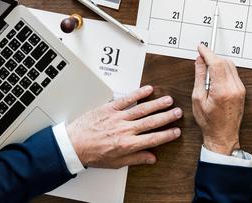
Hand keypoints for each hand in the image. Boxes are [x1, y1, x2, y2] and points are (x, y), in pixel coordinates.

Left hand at [66, 85, 181, 167]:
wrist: (73, 145)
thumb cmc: (92, 154)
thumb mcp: (115, 163)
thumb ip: (135, 159)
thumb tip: (151, 158)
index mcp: (127, 145)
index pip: (153, 139)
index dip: (167, 135)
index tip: (176, 131)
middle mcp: (125, 130)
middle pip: (151, 122)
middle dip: (167, 117)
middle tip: (178, 112)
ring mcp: (118, 118)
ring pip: (142, 109)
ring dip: (157, 104)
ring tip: (168, 100)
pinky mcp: (110, 109)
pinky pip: (127, 99)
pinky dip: (138, 94)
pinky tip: (148, 90)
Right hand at [192, 45, 245, 154]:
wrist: (223, 136)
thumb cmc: (209, 122)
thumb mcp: (198, 99)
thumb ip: (199, 77)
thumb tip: (199, 61)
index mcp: (222, 90)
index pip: (216, 63)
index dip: (207, 52)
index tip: (201, 47)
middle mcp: (234, 88)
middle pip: (224, 62)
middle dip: (212, 57)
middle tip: (201, 60)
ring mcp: (240, 89)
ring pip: (230, 65)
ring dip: (218, 63)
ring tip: (207, 71)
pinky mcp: (242, 90)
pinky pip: (233, 73)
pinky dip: (224, 70)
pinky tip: (215, 77)